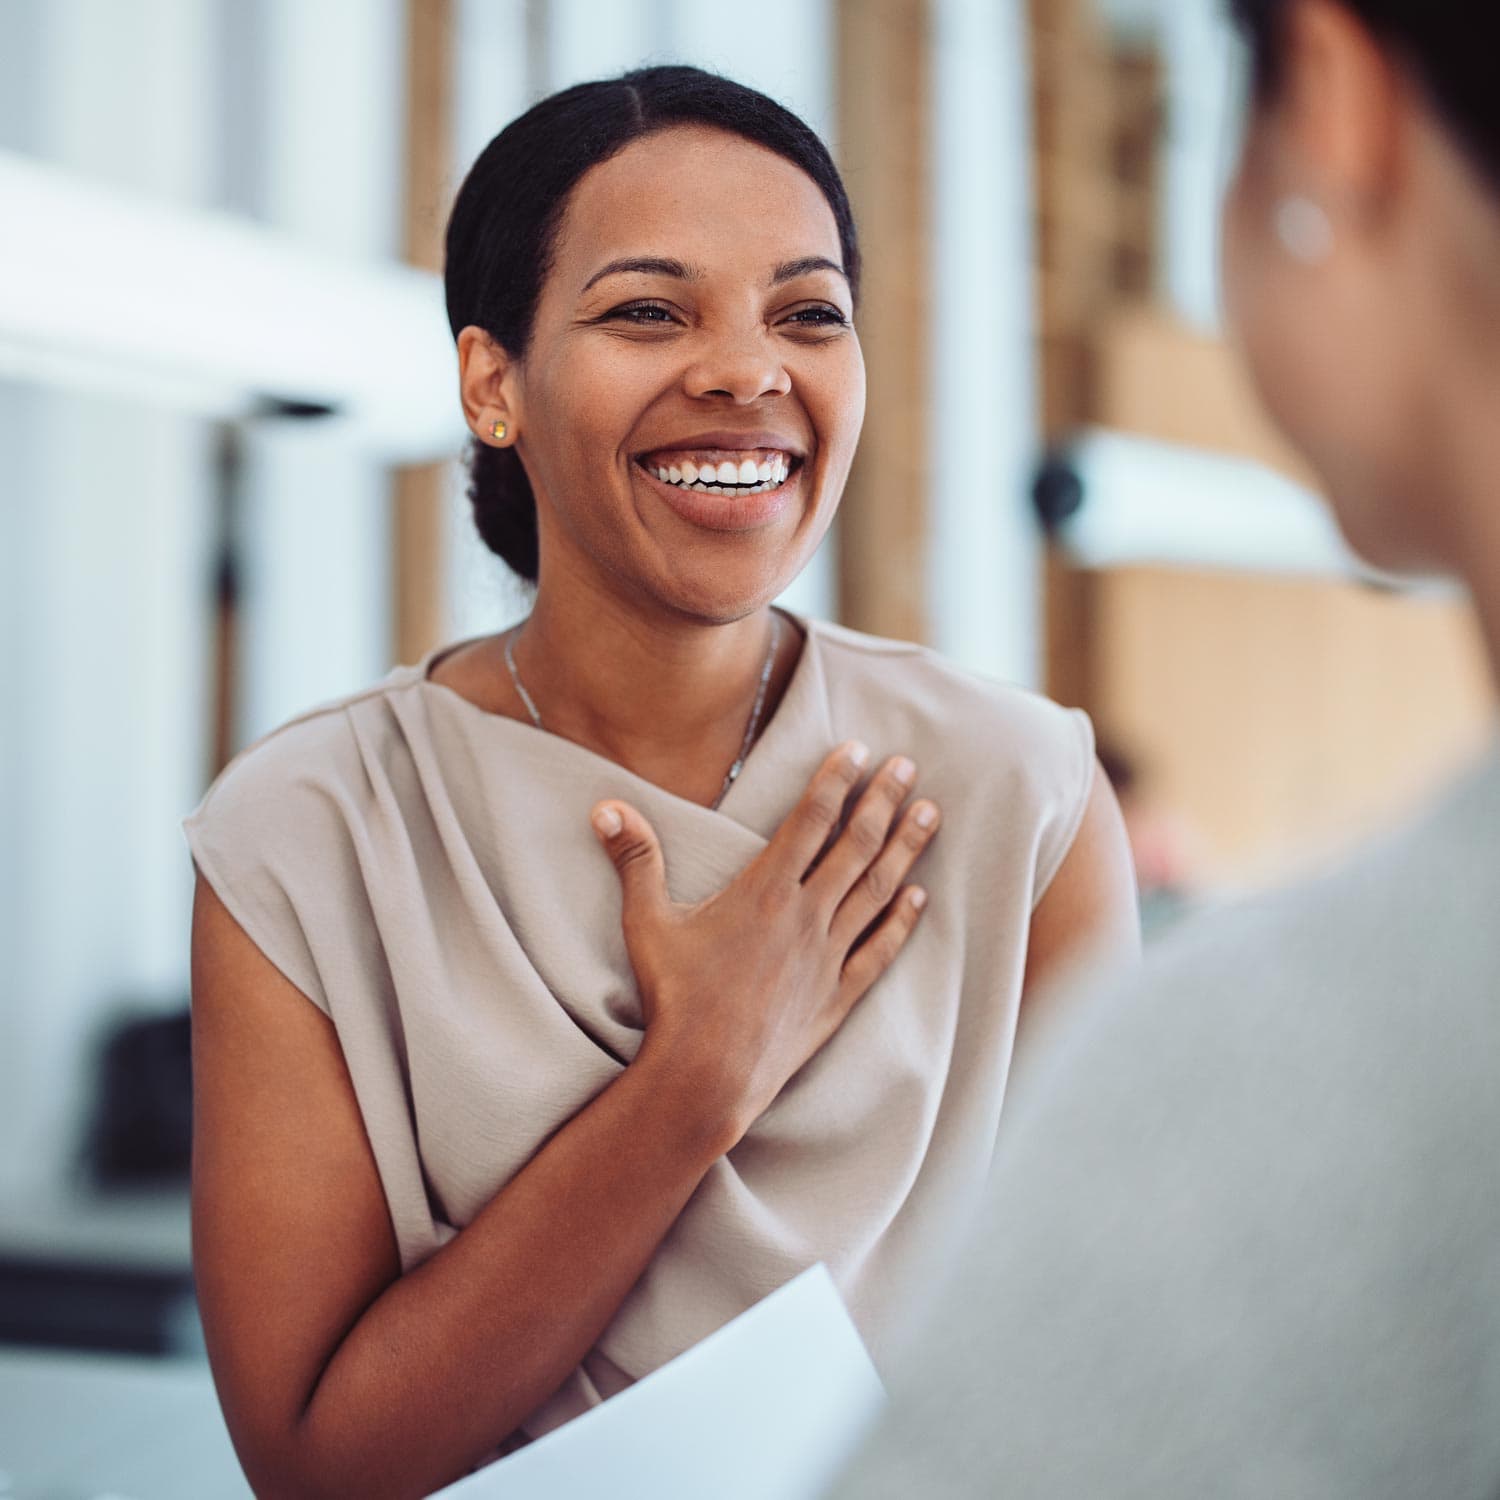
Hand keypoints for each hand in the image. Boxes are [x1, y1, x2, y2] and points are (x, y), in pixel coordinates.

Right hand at [592, 743, 939, 1138]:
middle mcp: (805, 916)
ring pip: (878, 890)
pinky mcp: (836, 997)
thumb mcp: (647, 923)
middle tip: (909, 766)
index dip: (836, 779)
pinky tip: (920, 898)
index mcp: (764, 891)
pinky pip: (879, 951)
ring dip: (907, 848)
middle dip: (884, 800)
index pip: (811, 819)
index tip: (858, 749)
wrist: (707, 1075)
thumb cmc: (674, 999)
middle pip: (856, 845)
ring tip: (931, 813)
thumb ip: (634, 860)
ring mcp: (827, 957)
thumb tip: (604, 806)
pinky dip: (902, 922)